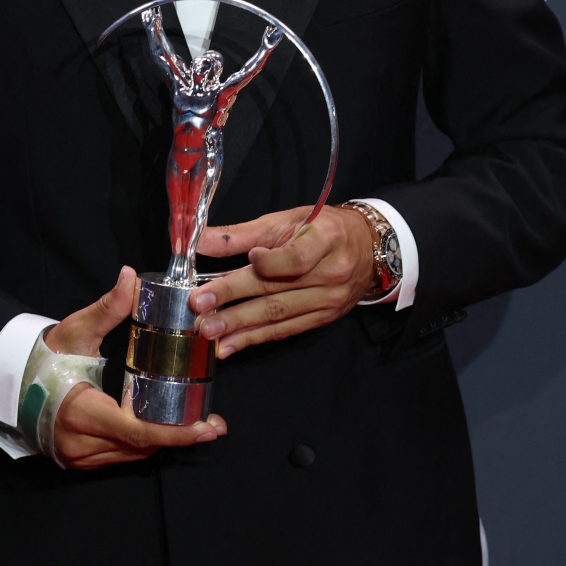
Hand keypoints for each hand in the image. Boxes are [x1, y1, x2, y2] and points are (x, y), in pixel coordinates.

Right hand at [44, 266, 226, 469]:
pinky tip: (166, 429)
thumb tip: (130, 276)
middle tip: (212, 424)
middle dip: (178, 437)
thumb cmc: (46, 356)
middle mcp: (80, 443)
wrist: (13, 382)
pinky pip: (121, 455)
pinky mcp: (81, 459)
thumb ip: (108, 307)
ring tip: (198, 426)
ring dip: (164, 442)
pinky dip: (144, 443)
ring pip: (133, 455)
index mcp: (80, 411)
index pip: (135, 430)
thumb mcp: (76, 330)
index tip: (204, 427)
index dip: (173, 433)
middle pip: (140, 447)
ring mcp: (80, 456)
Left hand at [188, 205, 375, 357]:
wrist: (366, 248)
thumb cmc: (321, 227)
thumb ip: (242, 234)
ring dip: (240, 326)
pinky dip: (254, 338)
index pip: (297, 258)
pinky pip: (284, 331)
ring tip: (208, 331)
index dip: (271, 262)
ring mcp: (327, 301)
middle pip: (278, 290)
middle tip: (200, 307)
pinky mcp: (321, 320)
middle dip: (235, 300)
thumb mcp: (287, 220)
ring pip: (278, 316)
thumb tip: (200, 240)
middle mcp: (329, 274)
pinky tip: (229, 345)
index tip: (249, 260)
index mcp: (324, 240)